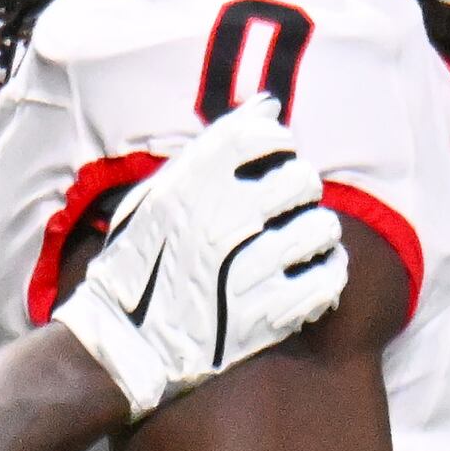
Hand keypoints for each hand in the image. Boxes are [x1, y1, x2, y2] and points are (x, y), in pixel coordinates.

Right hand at [47, 96, 344, 417]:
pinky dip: (327, 276)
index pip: (262, 136)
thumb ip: (212, 151)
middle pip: (301, 181)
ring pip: (321, 230)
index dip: (277, 143)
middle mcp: (220, 222)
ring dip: (318, 234)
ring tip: (303, 245)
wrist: (122, 346)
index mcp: (189, 187)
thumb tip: (268, 104)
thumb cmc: (138, 264)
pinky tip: (311, 276)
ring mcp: (245, 270)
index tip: (273, 160)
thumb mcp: (156, 197)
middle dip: (301, 190)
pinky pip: (325, 281)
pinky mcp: (265, 315)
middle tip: (290, 207)